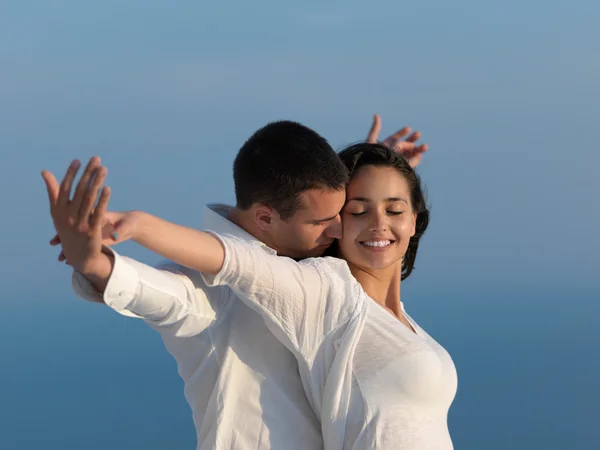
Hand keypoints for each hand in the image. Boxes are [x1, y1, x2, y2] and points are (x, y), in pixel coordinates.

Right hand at [42, 157, 111, 273]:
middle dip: (88, 173)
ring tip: (103, 169)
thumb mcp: (59, 212)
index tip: (78, 160)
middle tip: (96, 159)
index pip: (64, 188)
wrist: (79, 256)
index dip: (71, 174)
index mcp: (58, 211)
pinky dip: (103, 200)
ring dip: (97, 182)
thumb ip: (54, 191)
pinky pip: (98, 213)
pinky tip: (107, 188)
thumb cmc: (68, 229)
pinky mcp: (92, 231)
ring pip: (89, 199)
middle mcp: (67, 217)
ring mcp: (79, 224)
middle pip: (79, 190)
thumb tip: (45, 171)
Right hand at [50, 210, 140, 261]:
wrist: (132, 226)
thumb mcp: (125, 226)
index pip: (77, 219)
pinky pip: (82, 246)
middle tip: (53, 243)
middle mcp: (90, 223)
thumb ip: (119, 231)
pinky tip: (70, 261)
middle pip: (72, 229)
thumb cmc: (128, 222)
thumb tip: (115, 237)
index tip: (61, 233)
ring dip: (67, 247)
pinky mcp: (95, 240)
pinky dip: (76, 252)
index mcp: (96, 216)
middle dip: (63, 236)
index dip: (67, 225)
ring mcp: (91, 232)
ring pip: (75, 239)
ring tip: (61, 258)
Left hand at [366, 114, 427, 167]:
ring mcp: (397, 162)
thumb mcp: (371, 141)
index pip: (395, 138)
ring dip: (417, 150)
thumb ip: (375, 129)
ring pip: (409, 154)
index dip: (402, 133)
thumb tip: (376, 115)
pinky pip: (410, 164)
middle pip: (404, 145)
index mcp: (385, 147)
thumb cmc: (369, 158)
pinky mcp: (401, 169)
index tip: (408, 129)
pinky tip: (420, 155)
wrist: (373, 172)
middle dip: (412, 140)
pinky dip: (416, 159)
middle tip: (418, 134)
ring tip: (425, 147)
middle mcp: (392, 154)